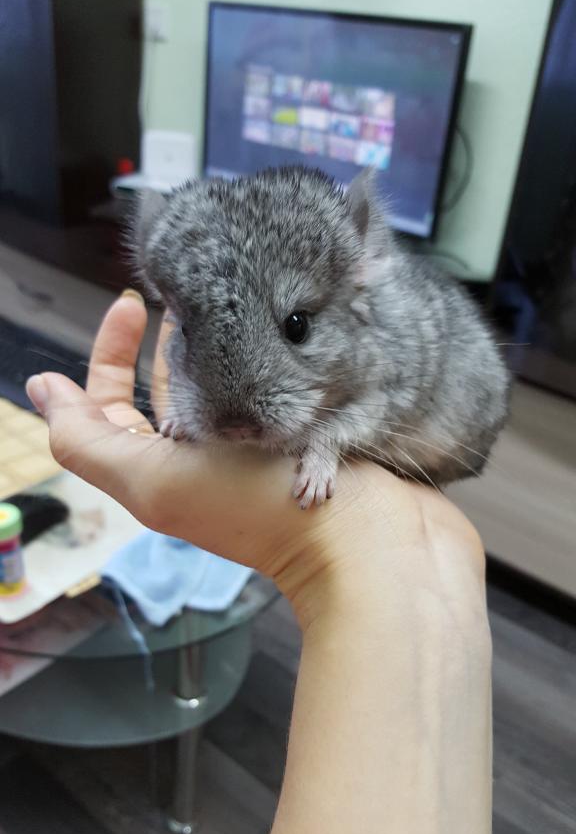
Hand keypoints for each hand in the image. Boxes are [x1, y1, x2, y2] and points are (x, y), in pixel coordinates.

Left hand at [26, 292, 484, 628]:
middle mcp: (207, 458)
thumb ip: (87, 438)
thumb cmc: (260, 511)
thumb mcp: (153, 479)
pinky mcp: (311, 439)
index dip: (111, 351)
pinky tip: (294, 332)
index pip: (114, 401)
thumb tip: (38, 390)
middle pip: (172, 385)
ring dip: (228, 343)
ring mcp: (262, 449)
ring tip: (239, 297)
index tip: (135, 301)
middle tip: (195, 288)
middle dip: (173, 336)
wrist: (371, 545)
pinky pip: (283, 391)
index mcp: (160, 467)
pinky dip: (281, 362)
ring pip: (230, 382)